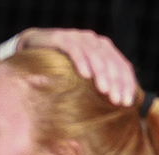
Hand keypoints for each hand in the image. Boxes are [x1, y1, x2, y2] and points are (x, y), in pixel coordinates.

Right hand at [15, 28, 137, 106]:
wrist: (31, 47)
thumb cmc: (56, 68)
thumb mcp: (78, 76)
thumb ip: (92, 85)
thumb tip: (107, 112)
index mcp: (104, 49)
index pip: (122, 66)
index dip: (126, 84)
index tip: (126, 103)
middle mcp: (94, 41)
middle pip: (112, 61)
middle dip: (116, 82)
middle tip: (117, 101)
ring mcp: (78, 37)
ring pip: (95, 55)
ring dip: (102, 74)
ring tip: (104, 91)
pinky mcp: (61, 38)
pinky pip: (74, 49)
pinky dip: (81, 62)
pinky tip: (85, 75)